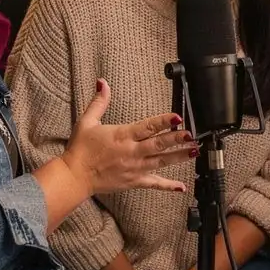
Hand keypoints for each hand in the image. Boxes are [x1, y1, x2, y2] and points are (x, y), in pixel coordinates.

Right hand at [63, 80, 193, 196]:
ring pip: (161, 162)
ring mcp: (134, 168)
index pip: (147, 126)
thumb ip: (99, 102)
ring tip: (194, 151)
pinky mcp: (134, 181)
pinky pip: (153, 183)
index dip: (164, 121)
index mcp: (122, 136)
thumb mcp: (87, 121)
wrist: (74, 176)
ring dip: (178, 157)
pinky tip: (181, 186)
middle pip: (158, 144)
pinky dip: (168, 186)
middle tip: (192, 135)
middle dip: (177, 139)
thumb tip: (102, 83)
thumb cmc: (80, 150)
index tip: (177, 117)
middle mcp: (131, 152)